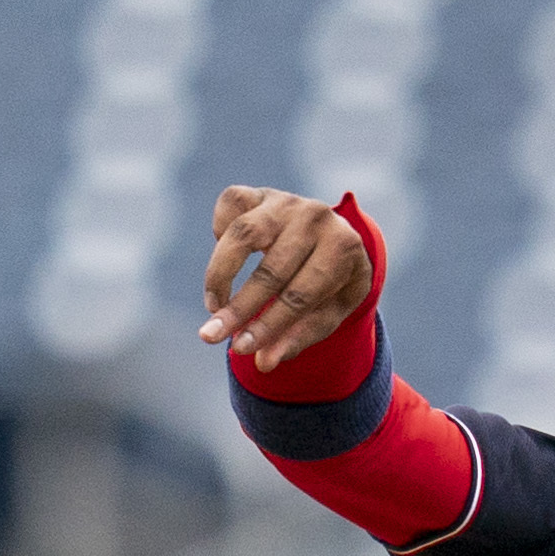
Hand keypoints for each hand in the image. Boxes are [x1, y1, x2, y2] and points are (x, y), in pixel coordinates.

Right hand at [202, 185, 371, 365]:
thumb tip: (263, 363)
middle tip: (211, 336)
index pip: (302, 294)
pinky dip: (219, 231)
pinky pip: (229, 205)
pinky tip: (225, 261)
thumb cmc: (331, 284)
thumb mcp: (329, 314)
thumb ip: (299, 337)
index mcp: (344, 248)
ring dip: (219, 274)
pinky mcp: (259, 192)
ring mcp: (285, 201)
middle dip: (240, 308)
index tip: (242, 349)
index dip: (270, 324)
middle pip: (271, 269)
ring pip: (243, 233)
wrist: (336, 240)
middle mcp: (316, 216)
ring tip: (213, 307)